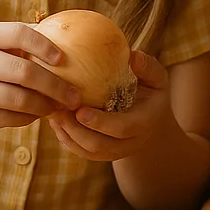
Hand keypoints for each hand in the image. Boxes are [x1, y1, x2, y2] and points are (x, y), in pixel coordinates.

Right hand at [0, 21, 80, 130]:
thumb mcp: (0, 44)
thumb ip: (28, 40)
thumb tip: (72, 37)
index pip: (19, 34)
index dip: (44, 45)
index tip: (62, 59)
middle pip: (24, 72)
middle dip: (55, 86)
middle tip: (75, 97)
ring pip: (19, 100)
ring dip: (46, 105)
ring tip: (60, 106)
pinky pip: (10, 118)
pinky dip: (30, 118)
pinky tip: (39, 114)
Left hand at [46, 49, 170, 160]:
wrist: (153, 120)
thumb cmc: (152, 92)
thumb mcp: (157, 78)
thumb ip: (147, 67)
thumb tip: (132, 55)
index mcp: (143, 123)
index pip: (121, 128)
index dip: (100, 122)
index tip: (80, 110)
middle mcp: (129, 143)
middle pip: (99, 145)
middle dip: (75, 130)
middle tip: (58, 110)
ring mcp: (115, 151)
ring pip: (87, 151)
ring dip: (68, 134)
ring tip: (53, 113)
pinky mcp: (102, 154)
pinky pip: (81, 152)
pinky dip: (66, 138)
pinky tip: (56, 121)